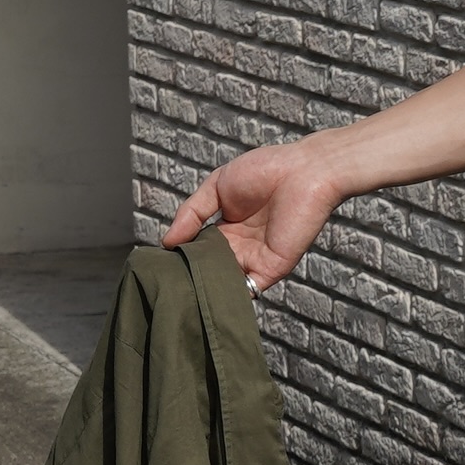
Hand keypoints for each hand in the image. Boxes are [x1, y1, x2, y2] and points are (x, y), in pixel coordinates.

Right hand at [160, 138, 342, 291]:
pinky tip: (206, 292)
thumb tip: (167, 241)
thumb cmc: (265, 171)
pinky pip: (248, 289)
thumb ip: (191, 213)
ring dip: (205, 285)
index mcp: (228, 226)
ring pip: (225, 281)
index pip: (199, 248)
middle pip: (210, 267)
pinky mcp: (272, 268)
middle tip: (166, 280)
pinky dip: (228, 294)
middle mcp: (241, 246)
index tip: (160, 264)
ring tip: (180, 288)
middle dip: (190, 274)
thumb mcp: (216, 187)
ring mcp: (256, 259)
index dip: (182, 255)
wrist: (304, 172)